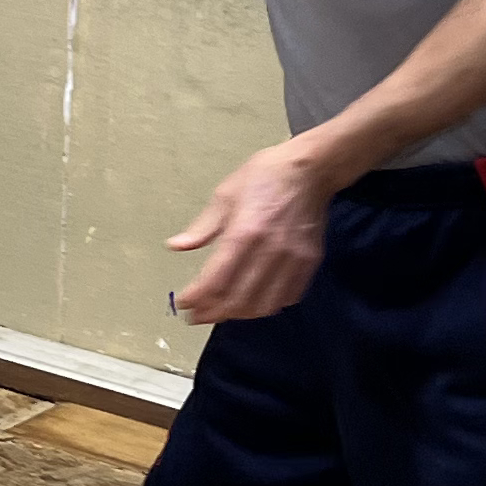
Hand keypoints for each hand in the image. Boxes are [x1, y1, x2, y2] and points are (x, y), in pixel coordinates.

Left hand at [166, 146, 331, 323]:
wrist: (309, 170)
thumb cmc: (263, 176)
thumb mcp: (225, 195)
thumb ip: (202, 227)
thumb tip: (176, 246)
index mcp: (244, 232)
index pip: (215, 279)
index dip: (196, 297)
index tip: (183, 304)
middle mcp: (269, 251)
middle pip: (238, 299)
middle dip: (213, 312)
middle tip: (197, 315)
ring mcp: (292, 259)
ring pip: (263, 305)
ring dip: (239, 314)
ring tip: (222, 312)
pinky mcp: (309, 262)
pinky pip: (287, 297)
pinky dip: (267, 306)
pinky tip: (253, 302)